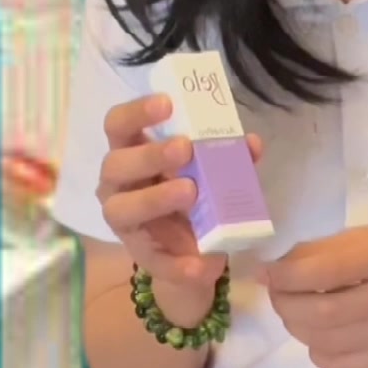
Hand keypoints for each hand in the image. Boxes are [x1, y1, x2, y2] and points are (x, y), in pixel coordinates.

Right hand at [97, 93, 262, 294]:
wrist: (194, 248)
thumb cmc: (193, 192)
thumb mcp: (212, 170)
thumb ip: (230, 155)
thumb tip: (251, 143)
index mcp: (130, 152)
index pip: (119, 125)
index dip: (137, 112)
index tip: (167, 103)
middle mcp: (117, 183)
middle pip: (116, 164)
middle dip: (150, 154)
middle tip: (186, 148)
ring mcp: (124, 221)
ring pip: (122, 209)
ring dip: (155, 198)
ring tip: (190, 192)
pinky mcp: (141, 257)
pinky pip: (154, 262)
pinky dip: (178, 265)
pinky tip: (202, 265)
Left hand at [262, 223, 367, 367]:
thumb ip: (330, 249)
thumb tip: (277, 269)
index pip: (325, 271)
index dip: (285, 275)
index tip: (269, 272)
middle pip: (321, 314)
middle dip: (284, 304)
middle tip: (279, 293)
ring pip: (324, 344)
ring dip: (297, 327)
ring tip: (298, 309)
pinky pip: (339, 367)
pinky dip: (318, 350)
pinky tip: (323, 333)